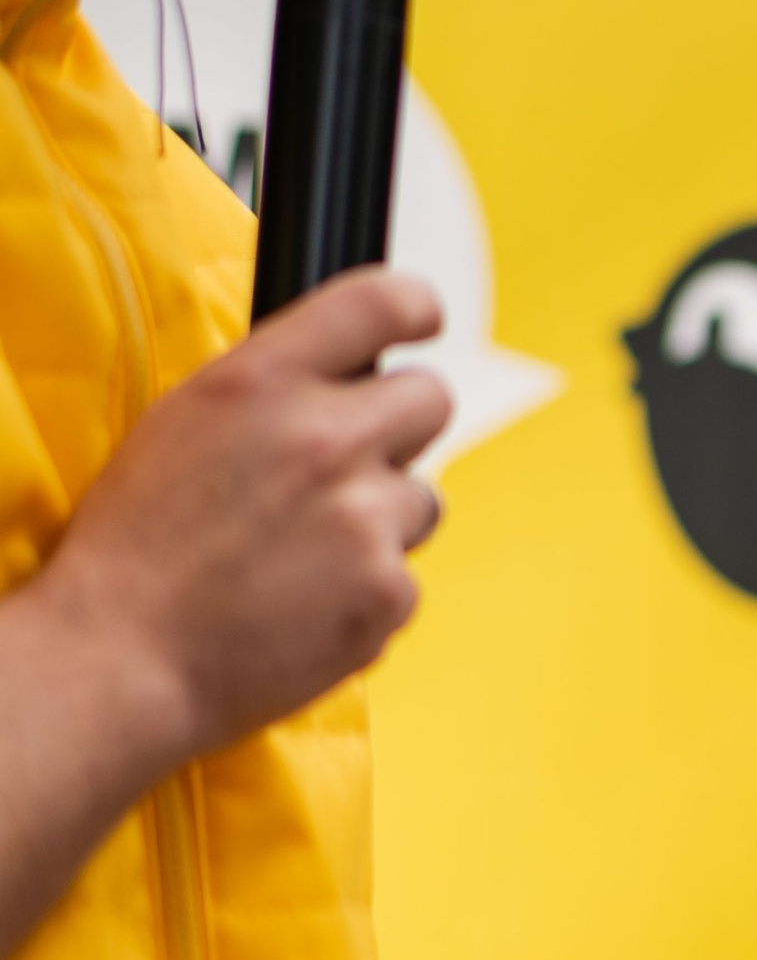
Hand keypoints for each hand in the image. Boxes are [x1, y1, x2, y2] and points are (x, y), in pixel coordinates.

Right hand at [36, 265, 450, 773]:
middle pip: (431, 400)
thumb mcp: (183, 424)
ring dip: (381, 522)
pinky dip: (366, 594)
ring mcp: (365, 517)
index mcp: (263, 382)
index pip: (379, 302)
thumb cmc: (138, 546)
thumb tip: (342, 376)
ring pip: (422, 499)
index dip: (415, 306)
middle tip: (346, 471)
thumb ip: (271, 390)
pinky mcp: (387, 590)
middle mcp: (325, 438)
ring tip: (301, 557)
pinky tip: (302, 606)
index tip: (424, 320)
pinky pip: (404, 577)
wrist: (122, 657)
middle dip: (398, 430)